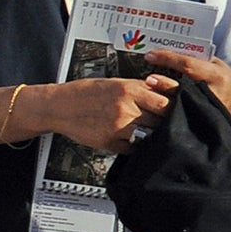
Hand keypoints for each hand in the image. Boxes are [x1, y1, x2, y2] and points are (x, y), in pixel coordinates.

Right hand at [36, 76, 174, 153]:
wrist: (59, 106)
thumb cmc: (85, 93)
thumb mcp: (115, 82)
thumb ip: (139, 89)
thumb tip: (163, 95)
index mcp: (128, 90)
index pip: (165, 102)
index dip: (171, 107)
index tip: (171, 110)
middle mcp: (125, 108)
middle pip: (159, 121)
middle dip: (161, 122)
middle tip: (159, 122)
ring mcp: (118, 127)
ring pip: (147, 136)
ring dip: (148, 134)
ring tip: (142, 130)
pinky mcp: (110, 143)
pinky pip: (132, 149)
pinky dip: (133, 146)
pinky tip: (127, 139)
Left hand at [143, 49, 230, 141]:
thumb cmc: (224, 80)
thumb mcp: (217, 66)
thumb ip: (197, 60)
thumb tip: (167, 48)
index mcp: (218, 76)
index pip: (189, 65)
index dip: (169, 59)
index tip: (150, 55)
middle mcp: (213, 94)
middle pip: (184, 89)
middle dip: (165, 84)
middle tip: (148, 79)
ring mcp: (207, 111)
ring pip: (180, 107)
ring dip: (162, 100)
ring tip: (146, 93)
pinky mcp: (202, 124)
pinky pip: (181, 119)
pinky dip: (166, 115)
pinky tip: (151, 110)